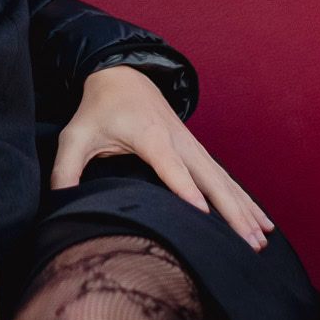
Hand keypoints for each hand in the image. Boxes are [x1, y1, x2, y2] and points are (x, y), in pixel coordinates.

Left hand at [52, 66, 275, 248]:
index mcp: (150, 137)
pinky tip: (262, 223)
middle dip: (230, 212)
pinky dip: (246, 200)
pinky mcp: (197, 151)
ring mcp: (193, 146)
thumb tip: (58, 205)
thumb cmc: (97, 109)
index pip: (170, 168)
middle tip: (248, 243)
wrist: (123, 75)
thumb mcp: (74, 136)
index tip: (204, 216)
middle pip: (210, 180)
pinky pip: (226, 179)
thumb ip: (65, 171)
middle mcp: (179, 141)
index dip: (185, 190)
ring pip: (224, 182)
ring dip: (245, 210)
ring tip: (261, 241)